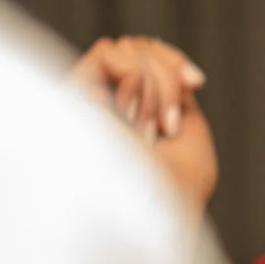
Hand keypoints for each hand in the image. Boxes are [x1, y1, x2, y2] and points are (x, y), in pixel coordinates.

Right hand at [73, 36, 218, 211]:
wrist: (160, 217)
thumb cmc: (178, 191)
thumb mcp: (188, 132)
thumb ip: (171, 90)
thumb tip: (154, 55)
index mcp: (124, 112)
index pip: (141, 55)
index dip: (170, 60)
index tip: (197, 81)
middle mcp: (96, 104)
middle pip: (134, 45)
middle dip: (167, 77)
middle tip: (170, 125)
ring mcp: (79, 101)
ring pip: (123, 48)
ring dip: (156, 86)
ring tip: (153, 132)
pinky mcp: (67, 98)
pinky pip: (107, 52)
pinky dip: (137, 79)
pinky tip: (134, 121)